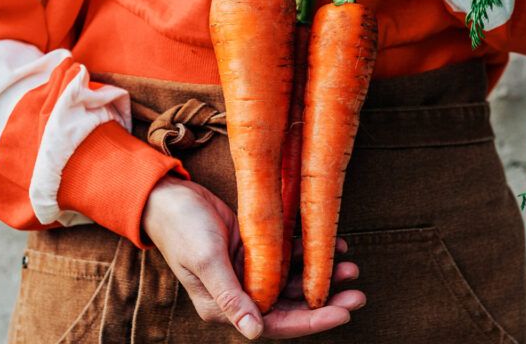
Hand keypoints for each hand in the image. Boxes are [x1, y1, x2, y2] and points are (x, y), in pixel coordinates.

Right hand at [142, 176, 365, 339]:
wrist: (166, 195)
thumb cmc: (181, 228)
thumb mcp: (206, 261)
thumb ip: (231, 297)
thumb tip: (254, 332)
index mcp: (226, 306)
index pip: (276, 323)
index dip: (312, 321)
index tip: (344, 312)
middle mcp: (240, 293)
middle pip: (291, 305)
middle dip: (326, 299)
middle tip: (358, 291)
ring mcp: (248, 271)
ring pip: (293, 281)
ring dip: (321, 274)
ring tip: (350, 265)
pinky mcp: (254, 249)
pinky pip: (288, 256)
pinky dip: (309, 252)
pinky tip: (329, 244)